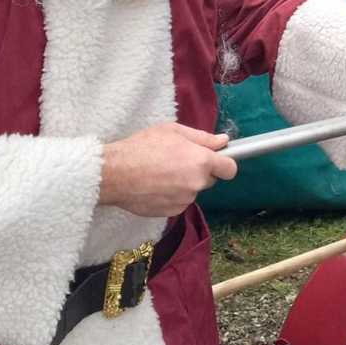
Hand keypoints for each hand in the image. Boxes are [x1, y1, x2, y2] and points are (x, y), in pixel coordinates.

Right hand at [98, 122, 237, 216]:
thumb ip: (203, 138)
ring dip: (184, 184)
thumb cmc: (143, 147)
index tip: (216, 160)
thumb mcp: (174, 131)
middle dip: (199, 171)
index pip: (230, 169)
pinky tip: (155, 185)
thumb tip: (223, 141)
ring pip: (192, 190)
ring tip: (161, 172)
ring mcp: (184, 200)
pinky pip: (179, 202)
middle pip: (209, 179)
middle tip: (177, 160)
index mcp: (201, 161)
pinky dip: (172, 195)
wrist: (115, 174)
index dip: (225, 163)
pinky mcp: (171, 213)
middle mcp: (197, 183)